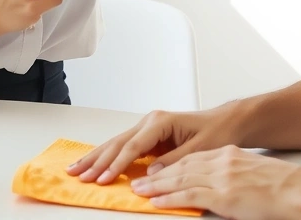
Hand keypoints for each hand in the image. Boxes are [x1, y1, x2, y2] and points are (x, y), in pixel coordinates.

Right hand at [65, 106, 244, 184]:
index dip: (117, 164)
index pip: (133, 146)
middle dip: (97, 160)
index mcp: (161, 122)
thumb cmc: (217, 132)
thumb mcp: (200, 149)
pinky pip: (122, 146)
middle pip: (118, 143)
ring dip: (95, 157)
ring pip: (115, 143)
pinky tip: (91, 161)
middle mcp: (150, 121)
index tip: (103, 178)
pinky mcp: (147, 135)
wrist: (226, 122)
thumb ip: (174, 161)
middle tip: (79, 176)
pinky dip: (105, 155)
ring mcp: (147, 127)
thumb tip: (150, 173)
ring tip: (74, 169)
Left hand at [130, 147, 300, 219]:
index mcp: (229, 155)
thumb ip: (231, 177)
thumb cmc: (281, 187)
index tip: (156, 171)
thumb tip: (220, 188)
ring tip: (140, 191)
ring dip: (157, 186)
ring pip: (181, 179)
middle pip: (182, 167)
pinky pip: (190, 195)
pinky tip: (158, 201)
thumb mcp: (251, 174)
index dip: (171, 166)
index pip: (192, 159)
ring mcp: (222, 178)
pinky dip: (170, 198)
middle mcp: (222, 162)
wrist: (298, 190)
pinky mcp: (224, 195)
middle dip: (158, 175)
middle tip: (139, 181)